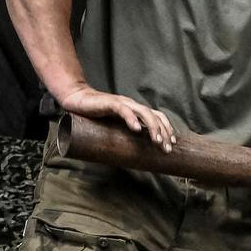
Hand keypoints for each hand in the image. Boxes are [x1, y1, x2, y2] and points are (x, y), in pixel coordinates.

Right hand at [58, 84, 175, 151]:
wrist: (77, 99)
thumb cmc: (96, 114)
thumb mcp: (115, 124)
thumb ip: (125, 132)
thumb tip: (135, 150)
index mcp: (136, 110)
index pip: (158, 117)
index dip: (167, 129)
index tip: (172, 143)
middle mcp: (132, 105)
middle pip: (155, 116)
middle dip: (164, 133)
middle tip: (167, 148)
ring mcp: (122, 103)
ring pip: (144, 113)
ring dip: (153, 127)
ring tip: (156, 141)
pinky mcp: (110, 103)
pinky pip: (124, 110)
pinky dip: (132, 120)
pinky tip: (137, 130)